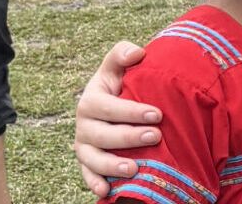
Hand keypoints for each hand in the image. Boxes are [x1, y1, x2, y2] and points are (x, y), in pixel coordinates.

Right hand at [74, 41, 159, 194]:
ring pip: (93, 159)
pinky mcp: (88, 162)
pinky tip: (107, 191)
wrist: (113, 104)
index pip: (106, 106)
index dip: (130, 111)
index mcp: (91, 99)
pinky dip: (95, 184)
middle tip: (155, 136)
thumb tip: (136, 52)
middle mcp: (84, 124)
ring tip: (134, 168)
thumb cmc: (121, 84)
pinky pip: (88, 175)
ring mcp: (85, 145)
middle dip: (129, 137)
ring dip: (112, 165)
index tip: (156, 114)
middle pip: (102, 134)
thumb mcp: (118, 67)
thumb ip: (122, 54)